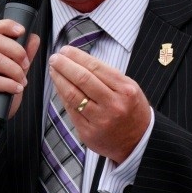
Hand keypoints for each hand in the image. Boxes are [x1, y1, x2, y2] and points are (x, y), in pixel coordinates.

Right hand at [0, 19, 39, 150]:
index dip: (6, 25)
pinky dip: (8, 84)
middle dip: (16, 49)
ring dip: (14, 69)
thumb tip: (34, 38)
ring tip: (22, 82)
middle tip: (26, 64)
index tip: (23, 30)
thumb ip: (22, 59)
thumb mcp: (13, 77)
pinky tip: (16, 90)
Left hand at [49, 45, 151, 163]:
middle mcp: (113, 105)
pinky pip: (71, 110)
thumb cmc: (131, 109)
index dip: (77, 57)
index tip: (66, 50)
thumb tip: (78, 61)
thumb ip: (106, 76)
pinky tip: (58, 86)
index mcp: (125, 90)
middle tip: (55, 58)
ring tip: (53, 70)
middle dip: (65, 65)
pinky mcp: (89, 133)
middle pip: (83, 79)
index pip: (95, 67)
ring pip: (73, 95)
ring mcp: (100, 121)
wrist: (138, 141)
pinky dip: (62, 96)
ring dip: (59, 79)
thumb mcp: (128, 88)